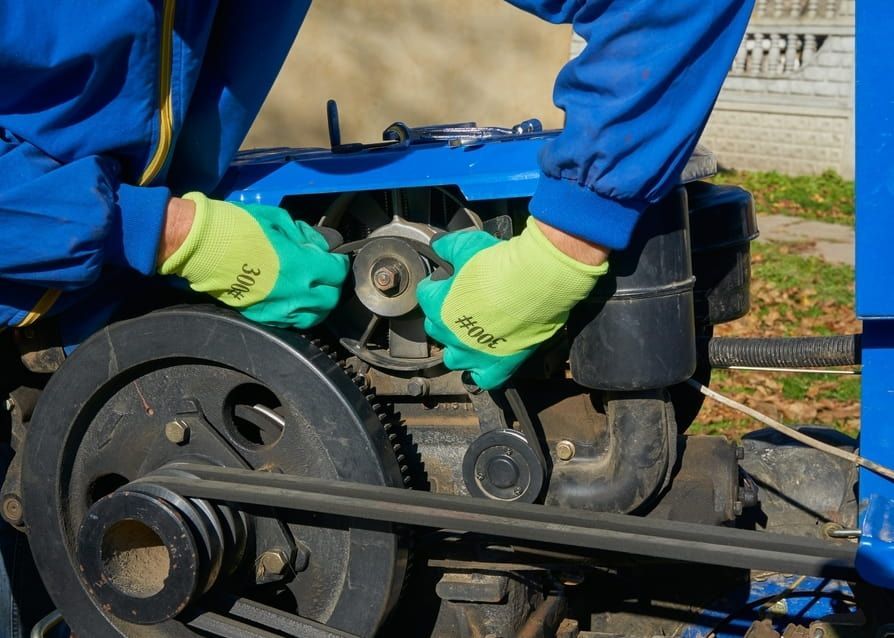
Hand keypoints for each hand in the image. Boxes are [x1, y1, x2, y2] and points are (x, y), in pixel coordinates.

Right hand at [158, 192, 347, 328]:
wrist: (200, 246)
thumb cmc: (237, 227)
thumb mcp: (278, 220)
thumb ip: (305, 236)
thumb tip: (320, 245)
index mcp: (301, 266)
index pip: (337, 272)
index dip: (338, 263)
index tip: (334, 258)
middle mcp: (294, 293)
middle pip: (331, 299)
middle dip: (332, 285)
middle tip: (326, 274)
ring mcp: (278, 309)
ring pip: (314, 316)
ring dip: (319, 303)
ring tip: (313, 289)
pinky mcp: (262, 316)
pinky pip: (292, 322)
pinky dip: (299, 313)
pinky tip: (294, 300)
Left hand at [417, 217, 608, 389]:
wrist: (537, 283)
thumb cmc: (501, 264)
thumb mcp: (468, 245)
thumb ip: (448, 247)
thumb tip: (438, 246)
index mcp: (439, 305)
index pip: (426, 295)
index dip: (440, 286)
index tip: (452, 280)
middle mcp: (450, 334)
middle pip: (436, 328)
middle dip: (446, 317)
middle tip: (466, 305)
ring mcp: (472, 354)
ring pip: (453, 358)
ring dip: (460, 347)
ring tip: (474, 335)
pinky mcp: (497, 366)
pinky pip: (483, 379)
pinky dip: (484, 372)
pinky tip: (489, 359)